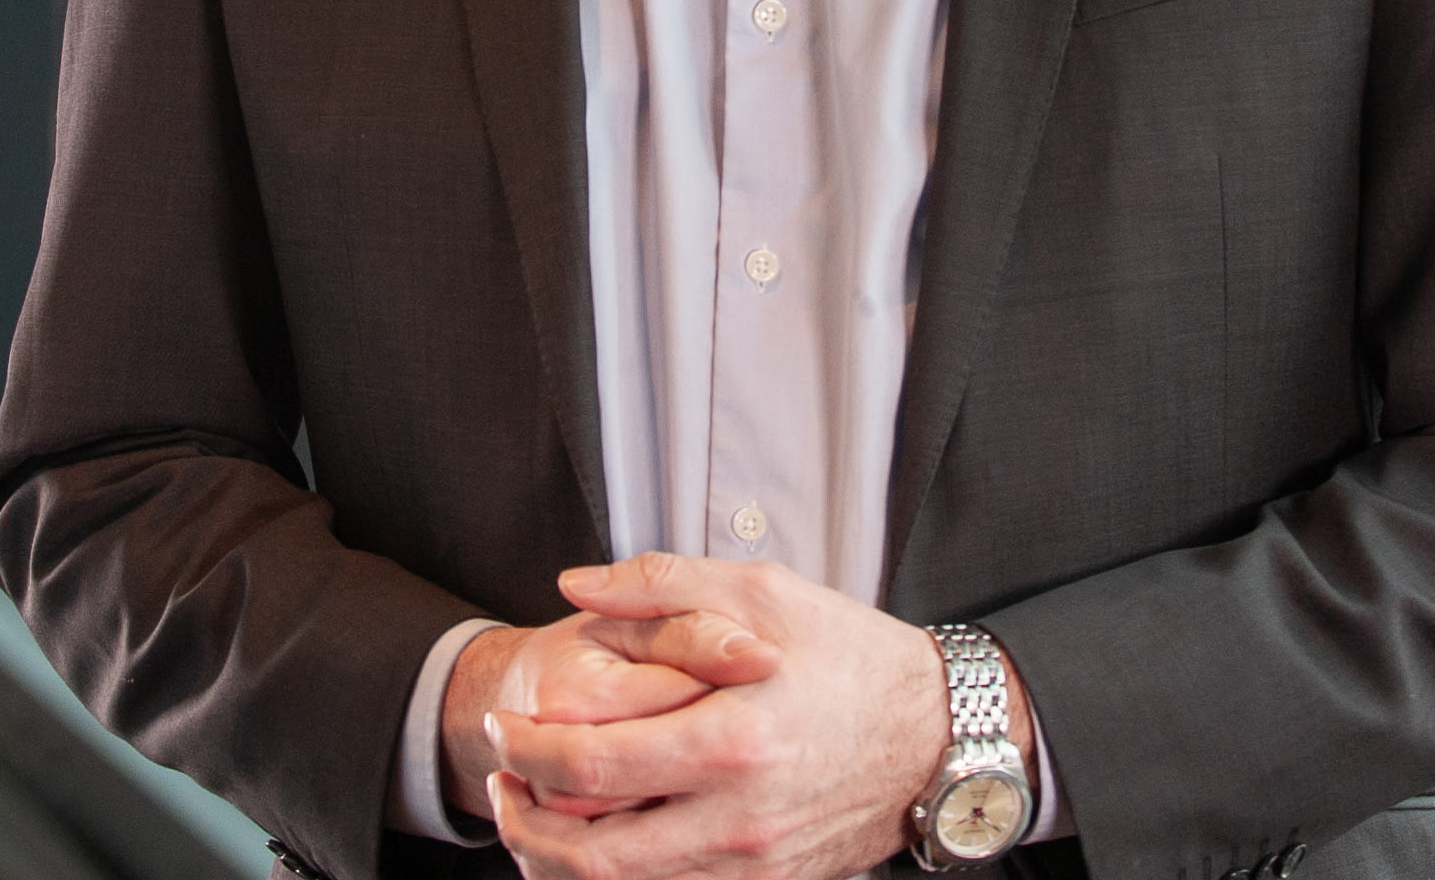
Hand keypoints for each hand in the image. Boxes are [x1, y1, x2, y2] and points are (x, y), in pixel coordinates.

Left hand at [485, 552, 1031, 879]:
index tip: (505, 722)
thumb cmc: (853, 659)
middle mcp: (736, 819)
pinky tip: (597, 837)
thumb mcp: (764, 592)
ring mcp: (750, 867)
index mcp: (731, 741)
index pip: (590, 763)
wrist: (935, 738)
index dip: (527, 746)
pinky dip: (615, 876)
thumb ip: (662, 584)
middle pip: (589, 851)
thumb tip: (579, 586)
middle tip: (499, 780)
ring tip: (532, 814)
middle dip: (523, 819)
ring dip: (557, 859)